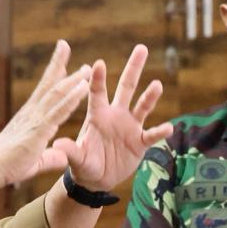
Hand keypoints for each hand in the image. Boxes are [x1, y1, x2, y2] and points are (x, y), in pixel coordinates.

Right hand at [0, 40, 91, 186]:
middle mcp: (31, 113)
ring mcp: (35, 119)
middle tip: (66, 46)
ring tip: (86, 67)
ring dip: (72, 79)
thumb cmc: (7, 166)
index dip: (52, 76)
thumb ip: (50, 157)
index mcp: (29, 118)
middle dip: (58, 65)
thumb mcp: (35, 161)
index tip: (61, 64)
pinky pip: (60, 110)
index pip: (43, 92)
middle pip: (48, 84)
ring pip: (57, 93)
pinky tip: (84, 87)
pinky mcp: (40, 129)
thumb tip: (62, 157)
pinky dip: (73, 97)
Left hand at [52, 44, 172, 191]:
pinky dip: (160, 132)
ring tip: (157, 84)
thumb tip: (57, 144)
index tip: (98, 63)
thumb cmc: (83, 164)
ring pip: (142, 106)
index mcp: (97, 115)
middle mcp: (116, 115)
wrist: (97, 179)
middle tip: (140, 48)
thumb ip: (70, 151)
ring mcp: (130, 127)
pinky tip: (169, 127)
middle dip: (133, 68)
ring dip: (150, 96)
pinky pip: (152, 135)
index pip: (97, 93)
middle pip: (126, 88)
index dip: (97, 79)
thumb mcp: (76, 158)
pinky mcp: (140, 142)